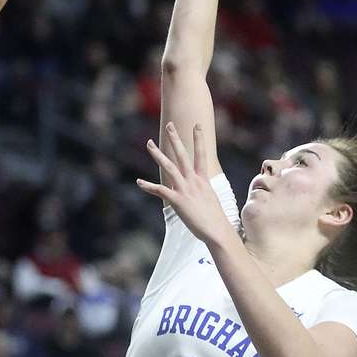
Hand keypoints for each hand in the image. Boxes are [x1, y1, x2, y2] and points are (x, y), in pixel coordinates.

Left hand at [137, 123, 235, 247]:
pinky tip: (139, 182)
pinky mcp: (177, 201)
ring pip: (169, 167)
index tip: (197, 125)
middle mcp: (194, 181)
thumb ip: (202, 189)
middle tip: (169, 125)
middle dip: (176, 139)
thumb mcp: (209, 198)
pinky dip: (148, 186)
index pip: (200, 154)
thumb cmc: (214, 218)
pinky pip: (160, 190)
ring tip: (149, 143)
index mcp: (203, 180)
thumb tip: (199, 188)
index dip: (199, 139)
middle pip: (183, 155)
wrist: (217, 231)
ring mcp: (185, 189)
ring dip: (158, 154)